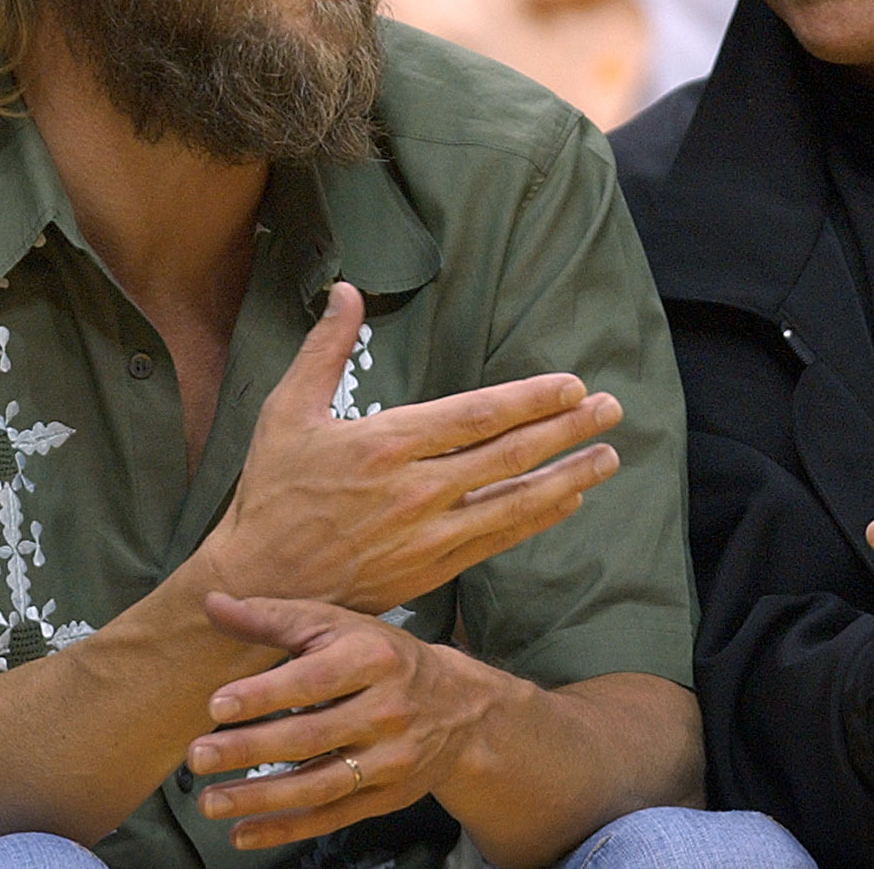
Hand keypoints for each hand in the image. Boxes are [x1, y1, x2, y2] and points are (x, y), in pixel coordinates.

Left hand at [187, 593, 493, 850]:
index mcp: (373, 658)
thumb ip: (275, 617)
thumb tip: (213, 603)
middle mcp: (387, 710)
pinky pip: (332, 817)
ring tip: (210, 801)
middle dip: (249, 749)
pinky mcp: (388, 797)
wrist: (458, 705)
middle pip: (311, 736)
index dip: (265, 693)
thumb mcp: (339, 625)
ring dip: (261, 798)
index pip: (314, 681)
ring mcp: (391, 759)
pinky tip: (244, 832)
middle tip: (198, 756)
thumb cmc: (382, 656)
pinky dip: (286, 829)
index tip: (218, 703)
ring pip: (320, 785)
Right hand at [207, 283, 622, 613]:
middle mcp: (414, 491)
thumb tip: (347, 291)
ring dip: (569, 478)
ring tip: (609, 457)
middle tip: (612, 409)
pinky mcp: (430, 570)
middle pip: (508, 456)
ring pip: (514, 502)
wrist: (261, 581)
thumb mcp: (286, 410)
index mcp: (384, 444)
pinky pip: (497, 540)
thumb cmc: (271, 491)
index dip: (531, 401)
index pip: (476, 417)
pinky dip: (536, 518)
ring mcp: (427, 535)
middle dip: (567, 430)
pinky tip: (567, 500)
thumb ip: (325, 349)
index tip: (571, 385)